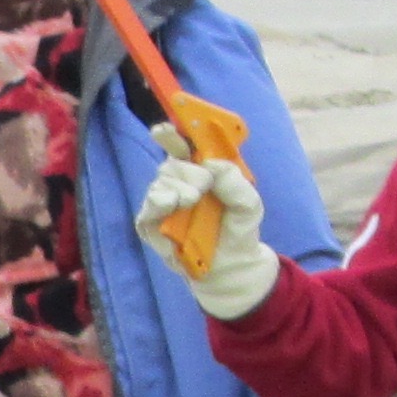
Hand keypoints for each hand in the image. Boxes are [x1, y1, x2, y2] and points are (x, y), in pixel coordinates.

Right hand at [135, 149, 278, 319]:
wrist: (231, 266)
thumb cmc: (238, 229)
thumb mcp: (248, 203)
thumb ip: (234, 180)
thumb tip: (210, 165)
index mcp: (199, 172)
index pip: (180, 147)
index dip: (170, 136)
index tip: (164, 130)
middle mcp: (178, 184)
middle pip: (170, 164)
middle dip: (186, 172)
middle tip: (202, 188)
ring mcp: (164, 205)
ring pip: (159, 184)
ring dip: (175, 188)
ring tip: (191, 201)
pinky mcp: (152, 226)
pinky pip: (148, 209)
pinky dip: (158, 204)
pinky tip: (171, 205)